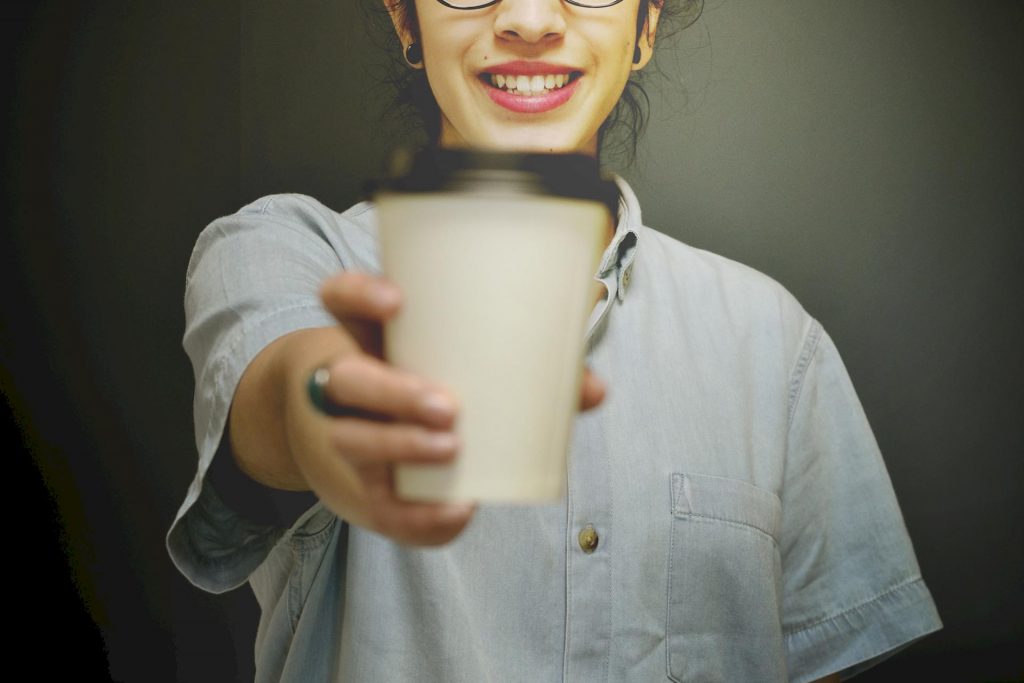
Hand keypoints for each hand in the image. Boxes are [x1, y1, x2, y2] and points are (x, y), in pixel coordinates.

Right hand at [285, 272, 604, 545]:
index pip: (339, 300)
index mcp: (367, 337)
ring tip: (451, 450)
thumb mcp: (458, 367)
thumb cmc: (429, 389)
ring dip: (401, 447)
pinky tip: (458, 510)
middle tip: (449, 406)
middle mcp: (345, 384)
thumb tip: (594, 388)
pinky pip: (380, 506)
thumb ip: (527, 370)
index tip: (397, 301)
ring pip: (352, 440)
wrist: (362, 448)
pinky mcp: (362, 489)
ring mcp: (346, 437)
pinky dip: (420, 515)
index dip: (358, 295)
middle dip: (393, 392)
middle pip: (345, 379)